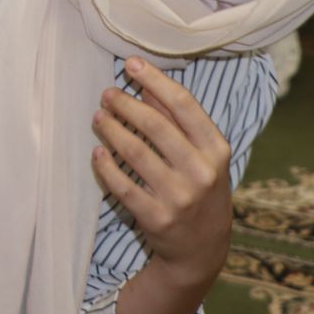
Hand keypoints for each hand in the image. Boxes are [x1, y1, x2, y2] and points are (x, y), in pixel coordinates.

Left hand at [93, 57, 232, 287]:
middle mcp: (201, 172)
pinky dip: (106, 166)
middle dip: (126, 104)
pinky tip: (97, 153)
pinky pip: (123, 186)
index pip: (183, 105)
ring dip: (111, 130)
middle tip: (107, 94)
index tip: (131, 64)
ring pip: (136, 152)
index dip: (155, 80)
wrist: (202, 249)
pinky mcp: (156, 218)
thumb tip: (146, 84)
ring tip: (98, 118)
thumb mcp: (203, 155)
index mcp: (216, 150)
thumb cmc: (202, 189)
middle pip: (155, 125)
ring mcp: (179, 197)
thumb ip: (178, 121)